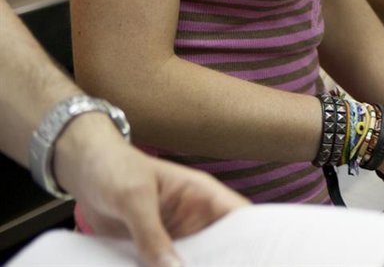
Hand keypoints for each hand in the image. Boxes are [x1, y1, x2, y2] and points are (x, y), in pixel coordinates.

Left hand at [57, 116, 246, 266]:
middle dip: (224, 264)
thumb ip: (151, 234)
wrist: (83, 172)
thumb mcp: (133, 198)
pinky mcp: (154, 249)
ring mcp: (176, 235)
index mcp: (202, 195)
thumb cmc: (113, 169)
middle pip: (222, 248)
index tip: (258, 261)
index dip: (255, 239)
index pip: (241, 217)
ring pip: (195, 261)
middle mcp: (195, 217)